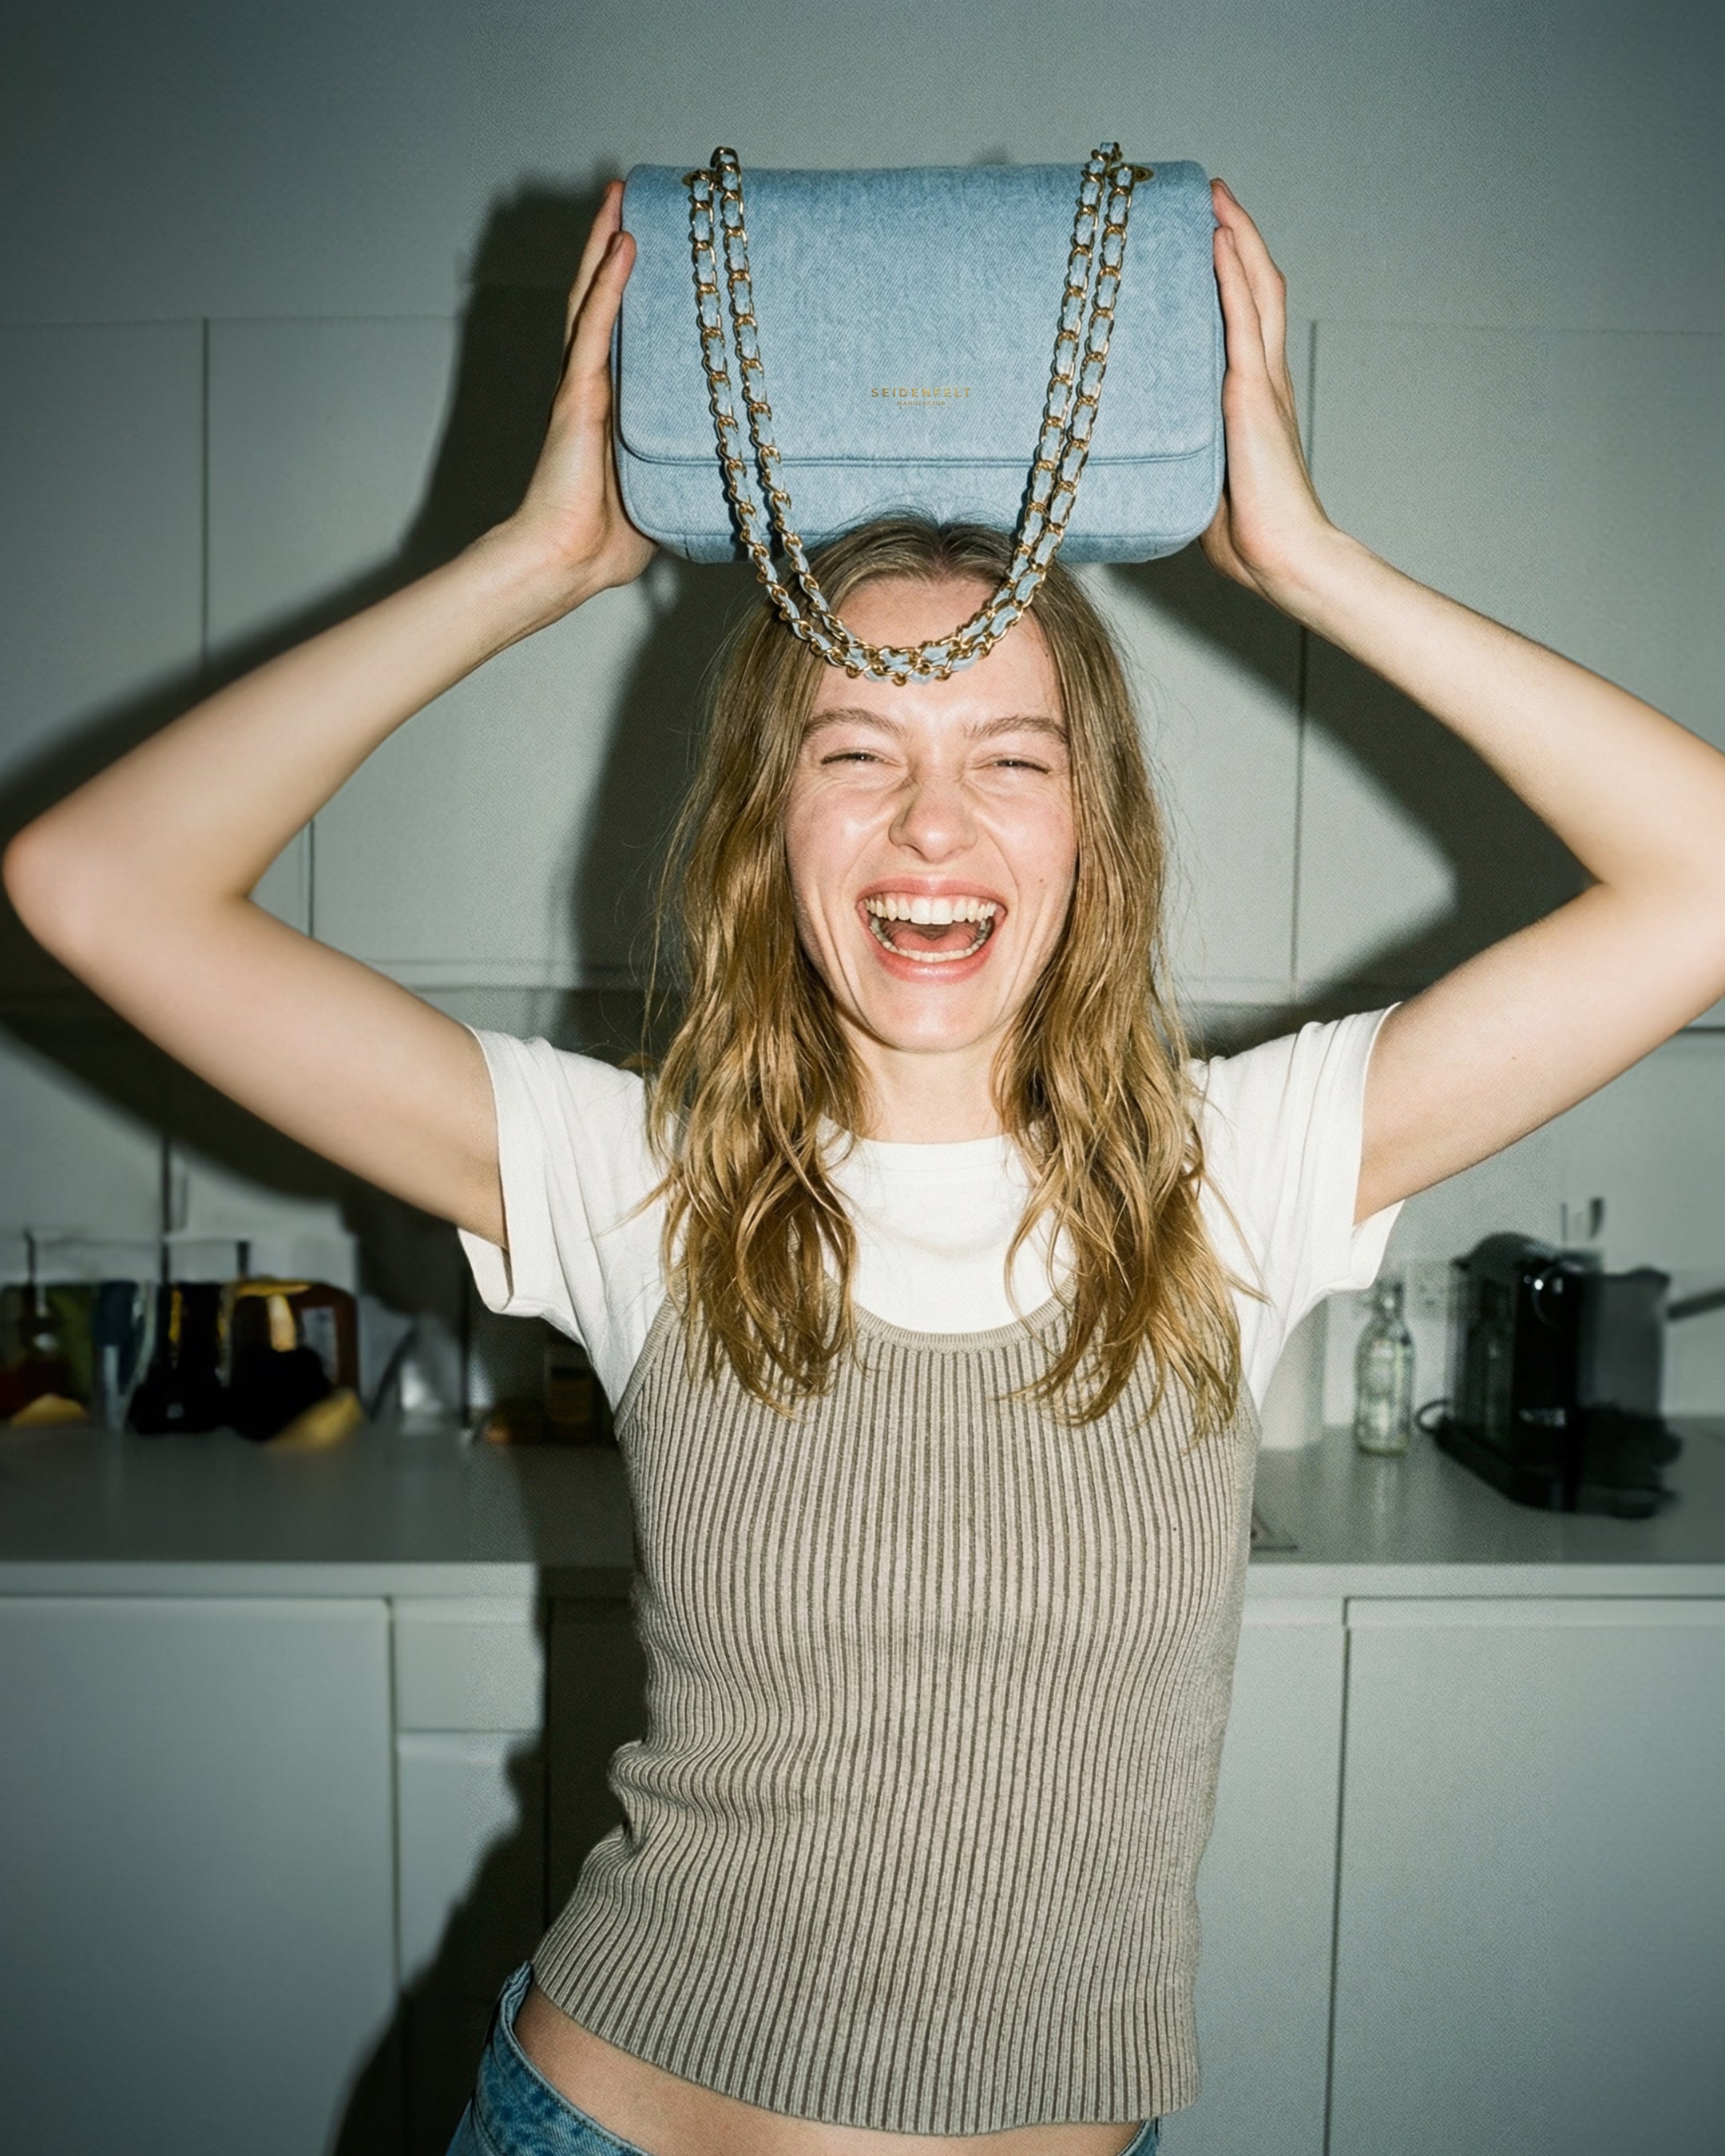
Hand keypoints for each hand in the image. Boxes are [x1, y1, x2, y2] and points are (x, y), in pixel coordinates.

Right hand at [492, 180, 655, 607]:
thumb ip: (690, 474)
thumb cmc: (606, 542)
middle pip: (602, 299)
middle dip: (614, 246)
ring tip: (623, 198)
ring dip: (607, 244)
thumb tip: (738, 479)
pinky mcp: (577, 394)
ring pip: (593, 298)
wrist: (566, 561)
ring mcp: (582, 385)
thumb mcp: (666, 496)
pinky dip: (609, 283)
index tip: (656, 250)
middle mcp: (593, 385)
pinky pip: (594, 326)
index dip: (634, 290)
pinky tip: (624, 243)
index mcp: (611, 406)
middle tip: (633, 199)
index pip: (623, 334)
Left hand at [1199, 178, 1339, 603]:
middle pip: (1257, 286)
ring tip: (1215, 197)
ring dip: (1236, 237)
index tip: (1209, 238)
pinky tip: (1217, 239)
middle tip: (1211, 195)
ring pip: (1255, 288)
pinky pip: (1241, 318)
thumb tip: (1144, 453)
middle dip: (1236, 236)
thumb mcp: (1203, 479)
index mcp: (1255, 397)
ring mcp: (1261, 380)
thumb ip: (1183, 453)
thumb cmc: (1246, 533)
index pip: (1246, 318)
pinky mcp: (1251, 391)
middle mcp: (1264, 377)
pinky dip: (1231, 274)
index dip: (1233, 274)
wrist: (1280, 554)